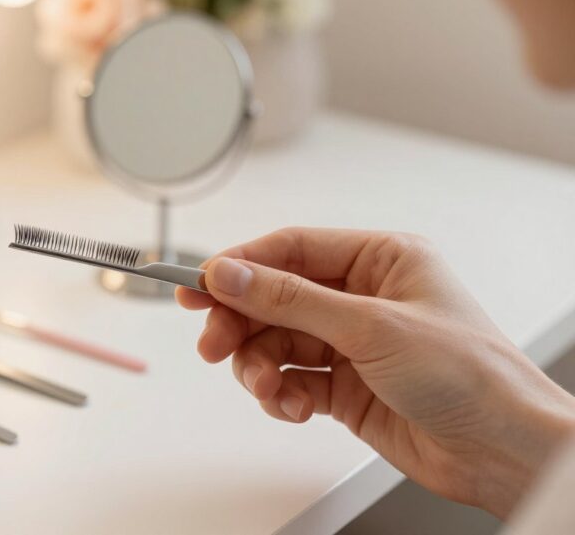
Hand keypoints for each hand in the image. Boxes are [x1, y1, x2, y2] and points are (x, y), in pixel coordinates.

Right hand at [177, 227, 574, 517]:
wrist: (502, 450)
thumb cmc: (471, 374)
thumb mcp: (370, 326)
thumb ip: (290, 299)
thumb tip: (231, 274)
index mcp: (380, 259)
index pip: (291, 249)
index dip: (239, 265)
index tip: (198, 283)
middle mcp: (362, 297)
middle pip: (274, 297)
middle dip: (241, 322)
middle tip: (213, 343)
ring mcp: (351, 343)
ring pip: (275, 343)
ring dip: (259, 367)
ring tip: (264, 387)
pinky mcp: (344, 386)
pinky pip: (290, 381)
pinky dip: (282, 396)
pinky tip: (294, 407)